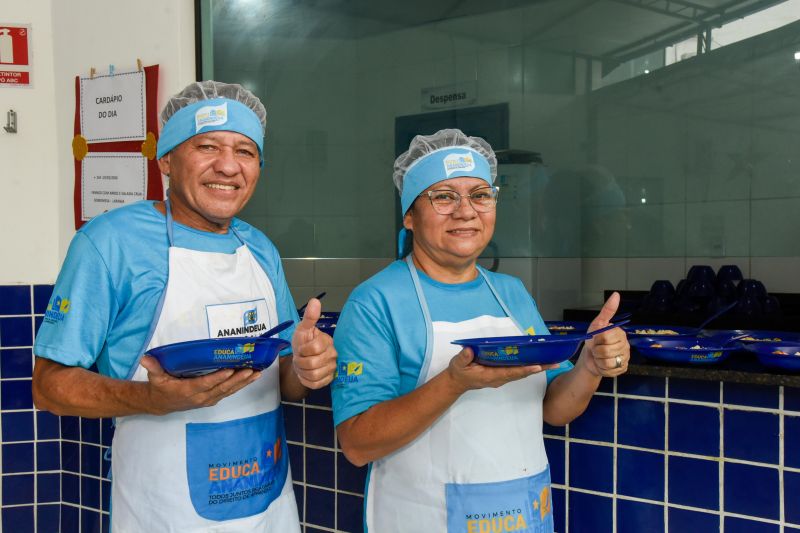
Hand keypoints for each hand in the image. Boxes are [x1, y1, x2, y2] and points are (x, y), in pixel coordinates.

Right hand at [140, 356, 261, 414]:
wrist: (162, 404)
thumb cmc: (160, 387)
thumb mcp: (155, 377)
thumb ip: (153, 367)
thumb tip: (145, 358)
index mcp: (188, 390)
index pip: (206, 383)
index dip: (218, 377)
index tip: (230, 369)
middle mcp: (201, 397)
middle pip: (222, 387)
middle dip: (238, 379)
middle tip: (251, 369)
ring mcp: (208, 399)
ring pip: (229, 390)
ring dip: (244, 382)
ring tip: (257, 373)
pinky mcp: (213, 398)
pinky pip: (229, 392)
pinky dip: (241, 385)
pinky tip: (252, 377)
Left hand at [290, 298, 337, 388]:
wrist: (301, 359)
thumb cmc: (303, 342)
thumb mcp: (303, 329)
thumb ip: (309, 317)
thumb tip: (315, 301)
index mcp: (327, 342)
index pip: (315, 347)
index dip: (304, 349)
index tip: (301, 348)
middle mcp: (333, 355)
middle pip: (313, 363)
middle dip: (301, 361)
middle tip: (300, 358)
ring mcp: (331, 369)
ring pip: (313, 375)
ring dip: (302, 371)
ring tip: (302, 365)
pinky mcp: (328, 380)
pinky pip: (314, 384)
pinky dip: (305, 380)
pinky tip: (305, 373)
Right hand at [446, 347, 557, 393]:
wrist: (457, 382)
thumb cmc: (459, 372)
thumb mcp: (457, 364)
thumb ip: (464, 357)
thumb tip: (470, 350)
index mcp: (490, 376)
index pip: (510, 372)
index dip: (524, 370)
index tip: (537, 367)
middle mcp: (499, 378)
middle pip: (521, 374)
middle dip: (538, 369)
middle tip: (554, 363)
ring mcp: (501, 378)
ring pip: (521, 374)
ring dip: (536, 369)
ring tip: (552, 362)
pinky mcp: (501, 375)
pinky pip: (517, 372)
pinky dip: (528, 368)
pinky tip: (538, 363)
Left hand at [578, 292, 629, 376]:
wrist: (590, 357)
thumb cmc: (594, 338)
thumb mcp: (597, 324)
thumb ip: (607, 310)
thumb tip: (616, 294)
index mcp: (620, 333)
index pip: (606, 337)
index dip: (597, 339)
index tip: (596, 338)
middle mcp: (626, 346)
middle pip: (606, 351)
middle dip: (597, 350)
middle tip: (597, 348)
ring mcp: (625, 358)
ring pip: (608, 362)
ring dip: (599, 360)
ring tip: (599, 356)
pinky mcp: (622, 369)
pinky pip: (609, 371)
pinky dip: (602, 368)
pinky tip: (602, 364)